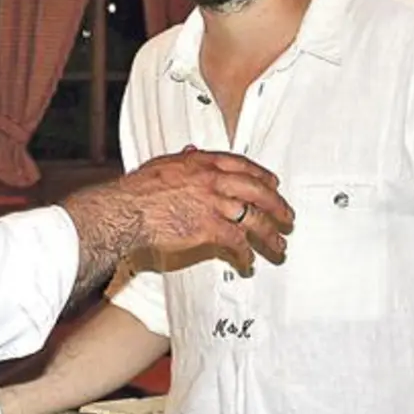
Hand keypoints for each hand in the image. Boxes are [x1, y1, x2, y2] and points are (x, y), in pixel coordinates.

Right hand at [91, 147, 293, 268]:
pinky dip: (245, 253)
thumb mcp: (162, 165)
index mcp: (203, 163)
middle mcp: (213, 180)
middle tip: (287, 216)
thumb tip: (190, 153)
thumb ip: (182, 160)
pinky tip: (249, 261)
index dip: (261, 176)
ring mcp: (214, 204)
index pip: (242, 165)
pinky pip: (237, 241)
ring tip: (279, 246)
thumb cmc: (137, 190)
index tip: (273, 184)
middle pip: (256, 190)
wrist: (126, 210)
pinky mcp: (209, 228)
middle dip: (276, 205)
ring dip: (270, 234)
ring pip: (254, 218)